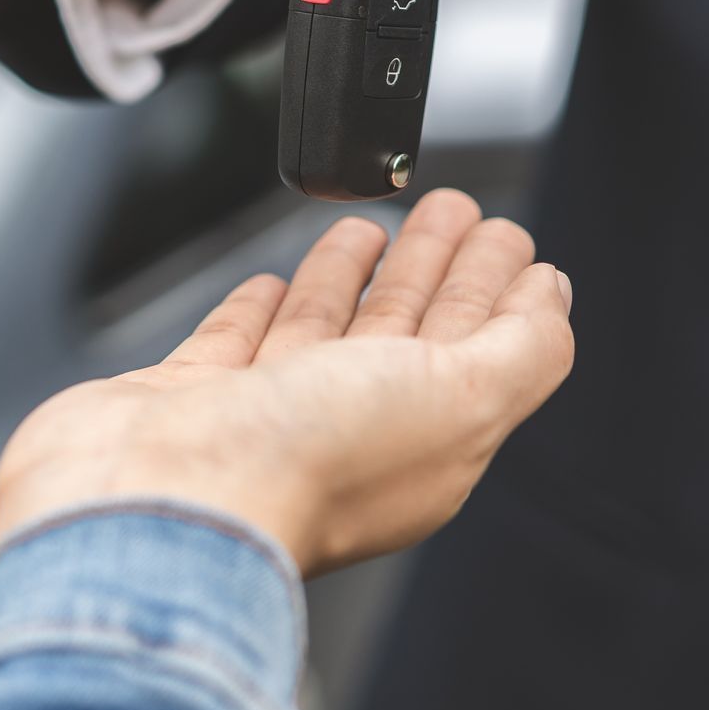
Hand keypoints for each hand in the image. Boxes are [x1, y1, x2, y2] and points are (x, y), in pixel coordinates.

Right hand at [0, 191, 573, 575]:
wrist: (155, 499)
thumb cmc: (300, 463)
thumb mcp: (460, 397)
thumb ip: (522, 348)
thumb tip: (553, 299)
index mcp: (428, 441)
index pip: (480, 348)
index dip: (498, 288)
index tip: (510, 237)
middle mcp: (350, 431)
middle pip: (408, 331)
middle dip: (437, 266)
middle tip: (455, 209)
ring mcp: (267, 417)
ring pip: (327, 330)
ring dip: (355, 277)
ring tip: (373, 227)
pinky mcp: (192, 402)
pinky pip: (238, 343)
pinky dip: (260, 308)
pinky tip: (274, 282)